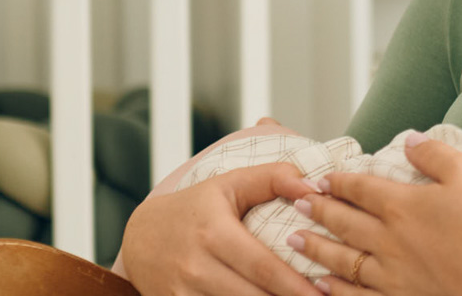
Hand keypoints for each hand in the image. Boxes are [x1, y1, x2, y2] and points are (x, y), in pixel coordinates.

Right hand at [118, 163, 326, 295]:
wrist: (139, 238)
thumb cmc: (194, 209)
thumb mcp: (228, 184)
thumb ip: (273, 178)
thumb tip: (315, 187)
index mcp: (214, 232)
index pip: (262, 267)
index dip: (294, 286)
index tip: (321, 295)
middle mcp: (196, 266)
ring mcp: (184, 292)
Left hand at [282, 134, 461, 295]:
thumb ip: (435, 155)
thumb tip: (409, 139)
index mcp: (404, 205)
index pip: (360, 188)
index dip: (338, 181)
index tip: (320, 177)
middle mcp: (390, 240)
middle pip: (344, 222)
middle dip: (318, 211)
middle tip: (297, 204)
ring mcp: (394, 275)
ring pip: (343, 259)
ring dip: (316, 248)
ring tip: (295, 240)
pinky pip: (358, 294)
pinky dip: (337, 289)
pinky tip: (323, 285)